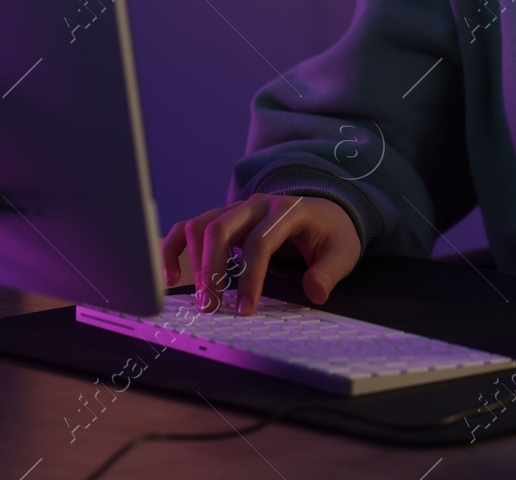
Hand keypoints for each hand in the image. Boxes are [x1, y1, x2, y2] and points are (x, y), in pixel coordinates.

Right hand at [161, 194, 359, 314]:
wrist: (326, 213)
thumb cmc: (331, 233)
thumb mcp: (343, 252)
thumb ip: (329, 272)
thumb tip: (314, 292)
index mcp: (287, 211)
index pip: (260, 242)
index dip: (250, 277)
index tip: (245, 309)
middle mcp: (257, 205)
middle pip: (220, 229)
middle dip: (211, 269)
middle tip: (211, 306)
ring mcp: (237, 209)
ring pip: (200, 225)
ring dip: (193, 263)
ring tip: (201, 299)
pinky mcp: (224, 218)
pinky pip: (189, 227)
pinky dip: (174, 248)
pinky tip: (172, 276)